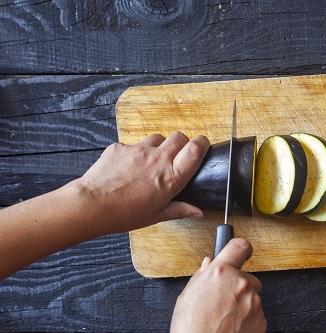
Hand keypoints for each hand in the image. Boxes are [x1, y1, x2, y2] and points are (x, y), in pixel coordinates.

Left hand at [72, 132, 209, 233]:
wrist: (92, 205)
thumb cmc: (124, 214)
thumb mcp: (156, 216)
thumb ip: (180, 210)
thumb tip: (197, 212)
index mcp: (171, 177)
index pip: (195, 148)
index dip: (202, 143)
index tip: (202, 146)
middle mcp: (158, 159)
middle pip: (179, 137)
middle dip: (181, 144)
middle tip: (175, 157)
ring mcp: (139, 150)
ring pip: (157, 138)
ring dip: (158, 147)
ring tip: (149, 162)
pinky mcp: (121, 147)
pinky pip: (133, 144)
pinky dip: (134, 153)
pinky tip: (127, 168)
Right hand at [171, 238, 265, 332]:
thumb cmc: (191, 327)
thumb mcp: (188, 295)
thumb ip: (202, 276)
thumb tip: (208, 265)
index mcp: (222, 272)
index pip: (240, 246)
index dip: (240, 247)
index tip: (240, 250)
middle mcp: (241, 284)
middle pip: (247, 276)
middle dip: (238, 285)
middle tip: (222, 299)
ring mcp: (254, 302)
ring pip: (252, 296)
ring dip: (242, 303)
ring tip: (223, 317)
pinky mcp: (261, 319)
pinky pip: (256, 313)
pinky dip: (247, 318)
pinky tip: (231, 325)